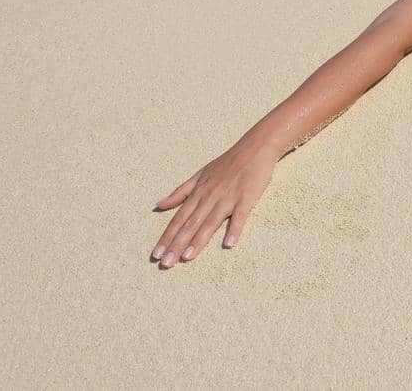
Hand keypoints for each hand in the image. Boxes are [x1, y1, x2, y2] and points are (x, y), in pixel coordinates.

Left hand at [150, 138, 276, 268]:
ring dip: (198, 241)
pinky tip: (229, 243)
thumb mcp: (199, 175)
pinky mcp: (247, 197)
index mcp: (198, 193)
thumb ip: (180, 192)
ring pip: (210, 223)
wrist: (255, 148)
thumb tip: (159, 205)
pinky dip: (234, 229)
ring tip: (187, 258)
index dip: (167, 237)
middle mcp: (210, 197)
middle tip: (166, 264)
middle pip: (190, 224)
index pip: (178, 219)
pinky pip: (240, 216)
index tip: (156, 255)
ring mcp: (228, 197)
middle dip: (177, 245)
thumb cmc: (227, 163)